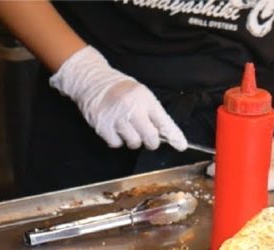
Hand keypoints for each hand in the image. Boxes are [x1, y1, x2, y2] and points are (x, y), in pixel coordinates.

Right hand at [50, 46, 187, 150]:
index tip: (181, 145)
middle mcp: (132, 108)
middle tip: (146, 135)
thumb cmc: (120, 89)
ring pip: (133, 143)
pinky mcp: (102, 126)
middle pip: (150, 138)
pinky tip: (114, 128)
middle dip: (151, 141)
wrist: (92, 80)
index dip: (174, 136)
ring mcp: (116, 118)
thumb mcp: (141, 94)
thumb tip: (168, 135)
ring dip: (132, 139)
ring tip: (126, 126)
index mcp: (145, 99)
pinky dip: (116, 139)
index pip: (164, 122)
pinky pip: (116, 143)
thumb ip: (153, 113)